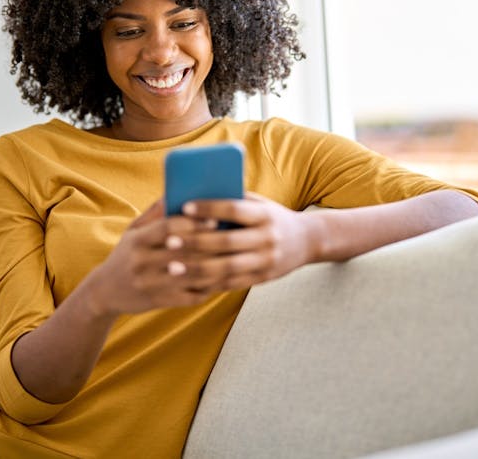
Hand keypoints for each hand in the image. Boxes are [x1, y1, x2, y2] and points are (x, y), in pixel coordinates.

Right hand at [84, 200, 222, 316]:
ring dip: (214, 266)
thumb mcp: (133, 230)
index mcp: (137, 240)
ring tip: (233, 258)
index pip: (168, 227)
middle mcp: (141, 262)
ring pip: (190, 274)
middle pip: (183, 251)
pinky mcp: (158, 302)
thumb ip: (155, 212)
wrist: (105, 291)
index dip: (192, 222)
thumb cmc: (127, 254)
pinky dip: (208, 288)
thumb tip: (178, 189)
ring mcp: (150, 284)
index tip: (214, 219)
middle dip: (210, 244)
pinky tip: (222, 280)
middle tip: (233, 238)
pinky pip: (190, 295)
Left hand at [170, 193, 317, 290]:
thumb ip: (234, 200)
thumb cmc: (272, 217)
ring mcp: (266, 261)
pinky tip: (189, 281)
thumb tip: (197, 193)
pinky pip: (232, 284)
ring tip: (172, 267)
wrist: (307, 241)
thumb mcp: (260, 204)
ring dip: (197, 268)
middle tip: (170, 240)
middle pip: (227, 242)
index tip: (184, 207)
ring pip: (227, 268)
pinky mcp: (263, 278)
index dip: (209, 208)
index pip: (234, 209)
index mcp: (265, 214)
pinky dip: (209, 283)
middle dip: (196, 242)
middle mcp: (268, 238)